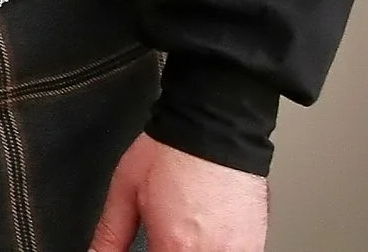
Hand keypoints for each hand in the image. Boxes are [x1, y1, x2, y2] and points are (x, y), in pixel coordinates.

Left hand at [90, 134, 266, 251]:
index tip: (148, 246)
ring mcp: (238, 251)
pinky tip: (204, 233)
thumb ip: (111, 233)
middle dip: (166, 250)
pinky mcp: (255, 242)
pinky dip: (214, 247)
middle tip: (163, 235)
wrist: (214, 127)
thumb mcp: (125, 190)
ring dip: (191, 249)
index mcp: (175, 246)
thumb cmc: (172, 153)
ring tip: (185, 230)